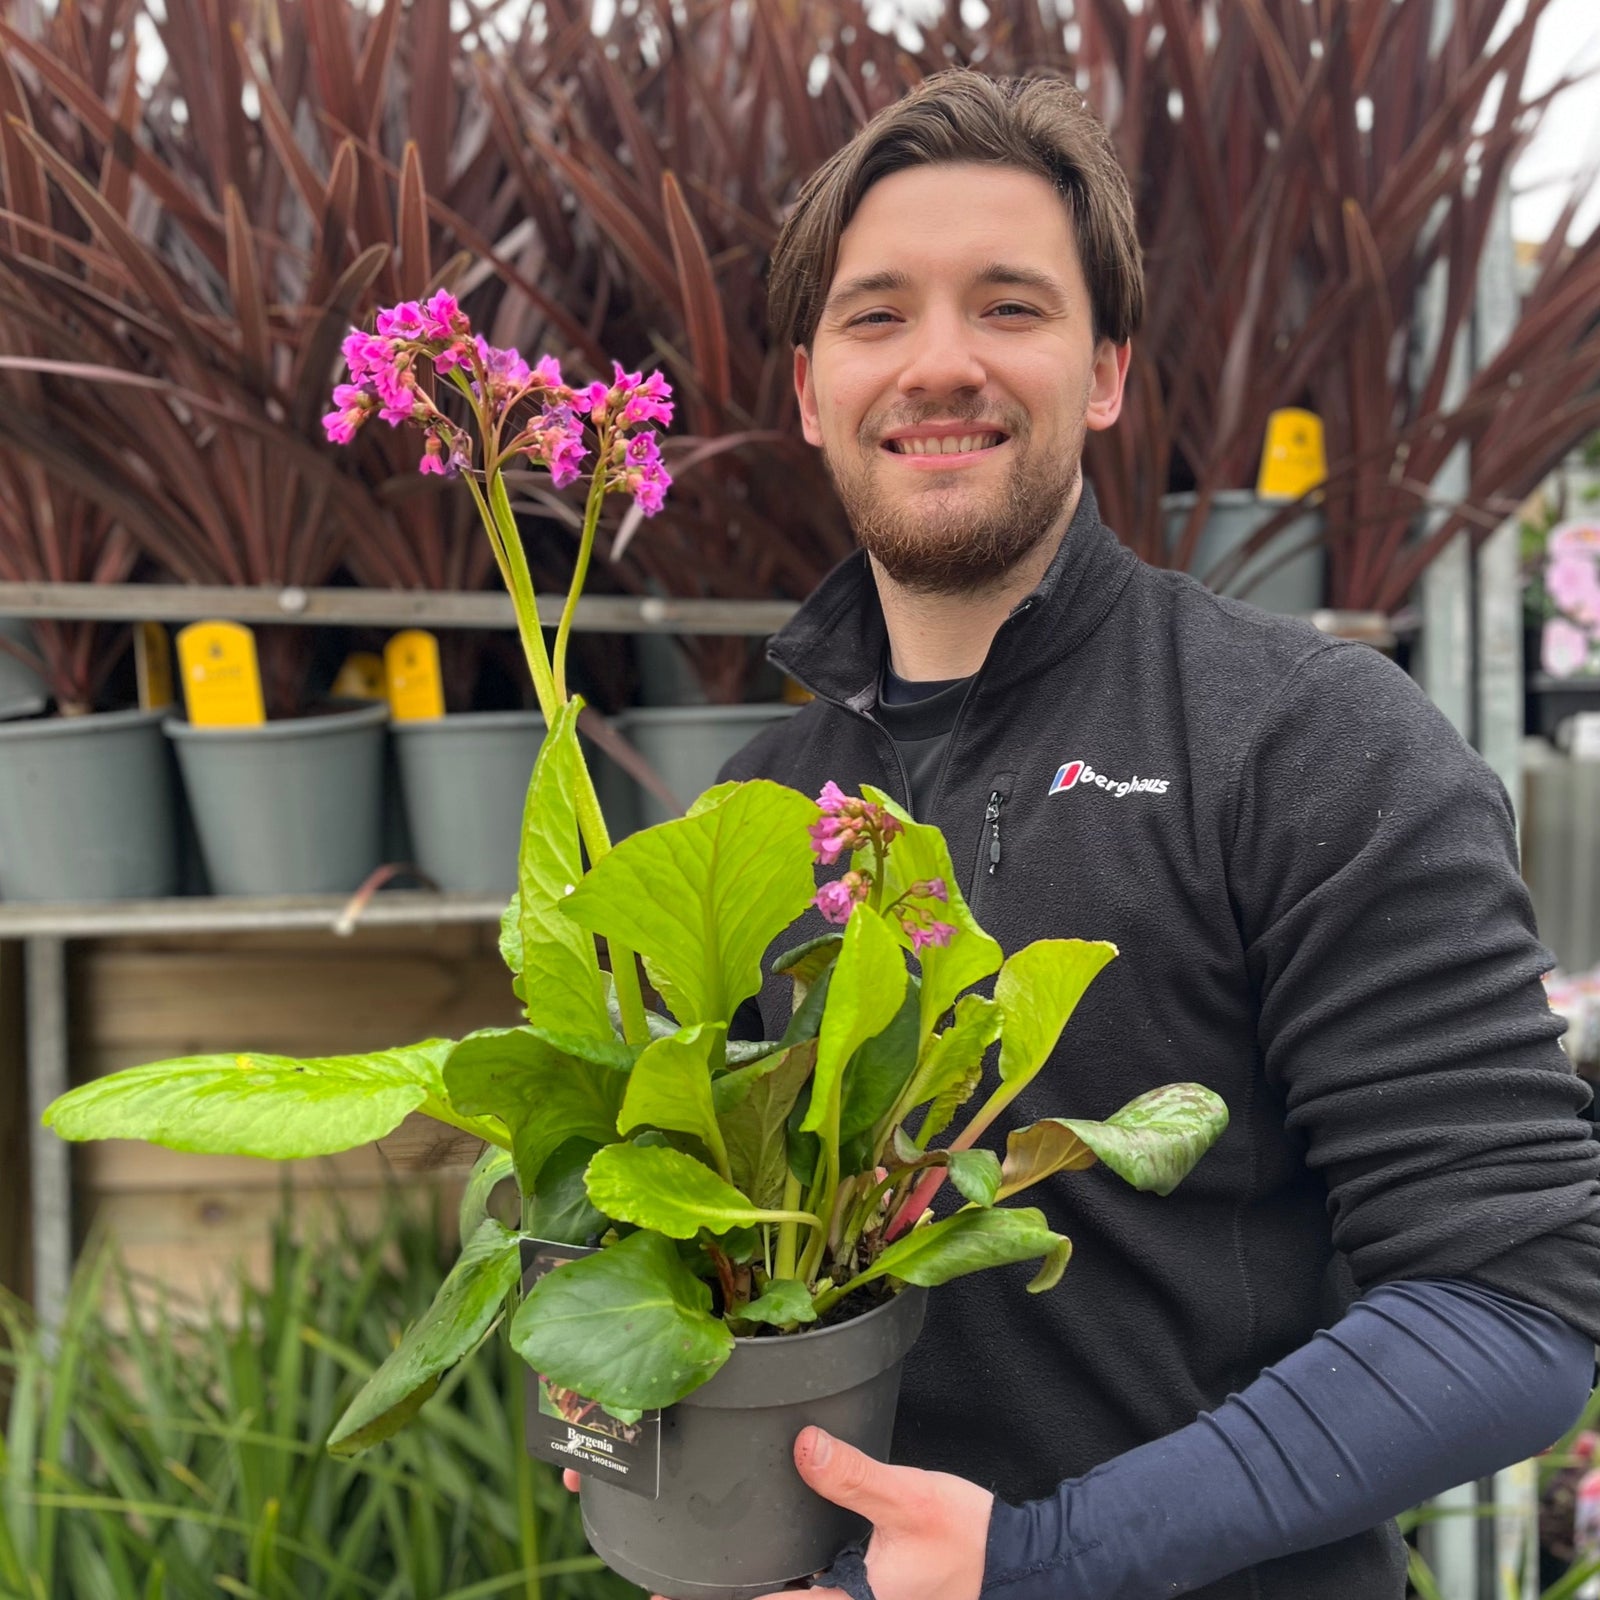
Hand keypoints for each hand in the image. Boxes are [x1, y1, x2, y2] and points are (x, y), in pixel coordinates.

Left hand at [563, 1427, 993, 1599]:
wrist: (1018, 1564)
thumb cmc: (967, 1539)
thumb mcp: (908, 1500)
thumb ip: (853, 1477)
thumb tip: (803, 1446)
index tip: (664, 1595)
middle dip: (732, 1598)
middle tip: (673, 1581)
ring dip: (759, 1593)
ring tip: (712, 1573)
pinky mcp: (872, 1593)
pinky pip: (817, 1595)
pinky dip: (787, 1586)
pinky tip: (774, 1564)